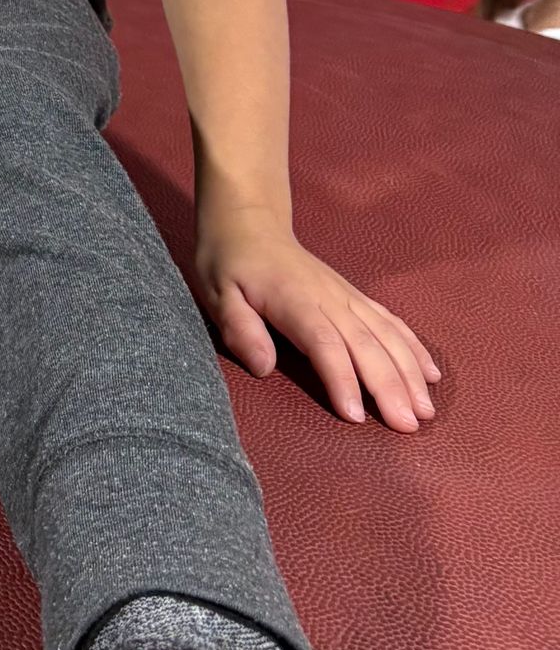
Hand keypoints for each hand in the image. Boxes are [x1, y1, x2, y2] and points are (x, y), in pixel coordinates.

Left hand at [196, 209, 441, 431]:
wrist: (250, 222)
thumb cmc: (230, 264)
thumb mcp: (217, 294)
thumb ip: (239, 329)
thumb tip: (262, 367)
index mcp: (293, 300)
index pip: (323, 342)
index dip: (341, 379)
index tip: (355, 415)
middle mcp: (328, 298)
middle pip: (365, 344)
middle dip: (389, 386)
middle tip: (407, 426)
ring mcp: (346, 296)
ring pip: (386, 335)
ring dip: (409, 372)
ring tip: (426, 410)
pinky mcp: (355, 297)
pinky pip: (390, 321)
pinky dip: (413, 347)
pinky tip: (431, 373)